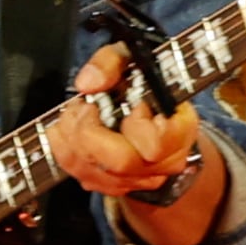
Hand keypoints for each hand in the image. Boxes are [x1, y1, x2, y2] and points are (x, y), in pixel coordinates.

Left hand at [48, 41, 204, 201]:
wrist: (153, 110)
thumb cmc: (146, 84)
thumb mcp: (133, 59)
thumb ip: (111, 62)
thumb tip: (88, 84)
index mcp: (179, 131)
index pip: (156, 144)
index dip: (136, 124)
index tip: (131, 103)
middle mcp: (163, 162)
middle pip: (121, 163)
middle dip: (89, 133)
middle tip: (82, 108)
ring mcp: (139, 178)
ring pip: (97, 173)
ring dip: (71, 141)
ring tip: (71, 114)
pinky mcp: (116, 186)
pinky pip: (83, 177)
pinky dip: (65, 152)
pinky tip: (65, 131)